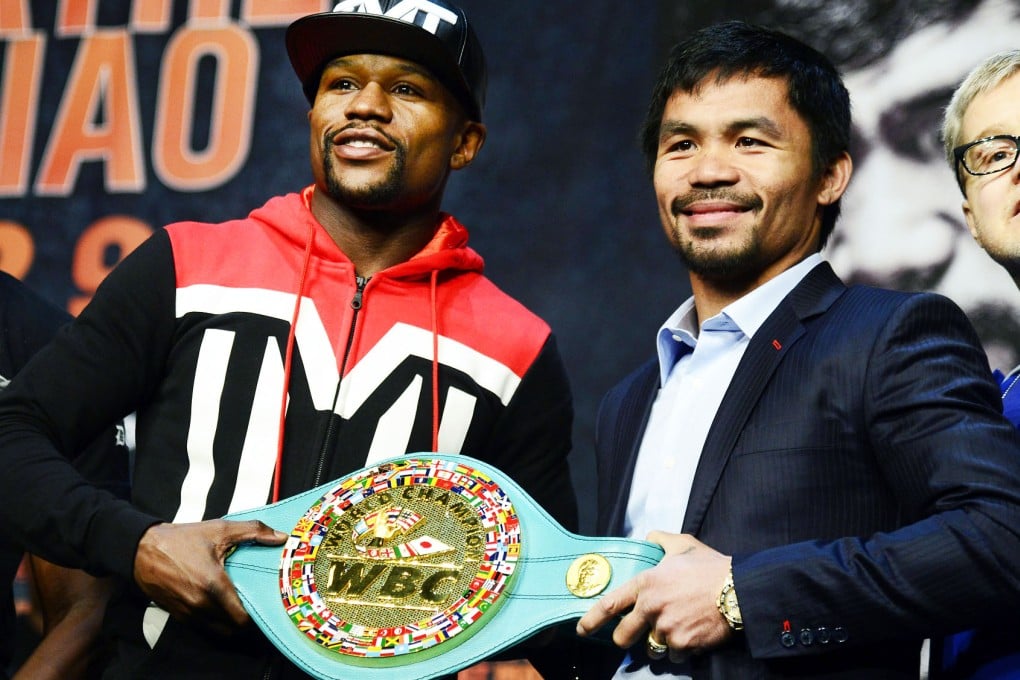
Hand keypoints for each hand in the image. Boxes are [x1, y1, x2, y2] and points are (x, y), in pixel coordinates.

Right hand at [133, 519, 286, 634]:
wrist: (143, 549)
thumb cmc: (183, 539)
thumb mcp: (221, 529)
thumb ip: (254, 532)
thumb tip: (280, 538)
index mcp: (213, 585)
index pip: (242, 618)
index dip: (256, 614)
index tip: (263, 602)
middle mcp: (200, 605)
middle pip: (232, 628)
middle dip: (245, 619)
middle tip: (253, 603)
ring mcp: (188, 613)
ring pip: (218, 630)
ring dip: (229, 622)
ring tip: (238, 604)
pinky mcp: (178, 615)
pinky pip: (203, 626)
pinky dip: (214, 620)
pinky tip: (219, 603)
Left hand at [575, 532, 732, 659]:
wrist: (740, 589)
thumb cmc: (711, 566)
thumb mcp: (682, 544)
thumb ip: (659, 540)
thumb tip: (648, 538)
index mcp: (646, 583)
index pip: (610, 604)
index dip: (592, 619)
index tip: (582, 629)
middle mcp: (651, 608)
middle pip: (624, 636)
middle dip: (626, 639)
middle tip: (634, 636)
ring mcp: (667, 629)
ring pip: (652, 647)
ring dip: (660, 642)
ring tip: (677, 627)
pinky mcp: (683, 645)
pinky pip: (674, 655)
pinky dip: (681, 649)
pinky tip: (693, 633)